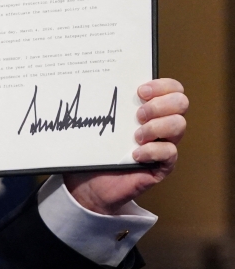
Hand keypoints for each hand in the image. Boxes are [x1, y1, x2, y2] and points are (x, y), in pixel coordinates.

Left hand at [64, 78, 187, 214]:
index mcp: (148, 109)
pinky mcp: (162, 166)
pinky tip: (135, 155)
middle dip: (160, 105)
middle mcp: (161, 124)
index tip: (139, 91)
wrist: (88, 185)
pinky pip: (170, 153)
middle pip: (181, 103)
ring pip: (179, 125)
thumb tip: (87, 84)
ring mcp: (163, 145)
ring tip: (135, 136)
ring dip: (156, 127)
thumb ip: (99, 105)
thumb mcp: (94, 124)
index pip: (172, 89)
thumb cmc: (93, 151)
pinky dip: (152, 151)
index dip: (162, 85)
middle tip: (138, 115)